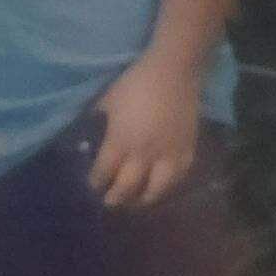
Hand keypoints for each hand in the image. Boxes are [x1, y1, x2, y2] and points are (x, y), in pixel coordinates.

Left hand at [89, 52, 199, 209]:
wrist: (173, 73)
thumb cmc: (135, 83)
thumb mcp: (107, 100)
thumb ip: (98, 119)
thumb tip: (88, 134)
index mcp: (121, 140)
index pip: (105, 170)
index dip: (97, 181)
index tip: (93, 185)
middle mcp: (144, 154)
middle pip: (128, 187)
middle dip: (116, 197)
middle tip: (109, 202)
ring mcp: (168, 156)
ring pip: (155, 190)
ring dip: (142, 200)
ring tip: (134, 202)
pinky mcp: (187, 152)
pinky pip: (178, 179)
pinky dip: (167, 188)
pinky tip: (161, 187)